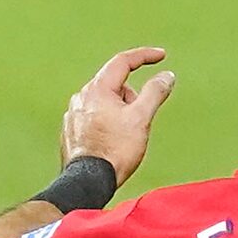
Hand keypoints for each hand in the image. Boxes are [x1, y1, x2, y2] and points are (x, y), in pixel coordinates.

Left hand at [61, 47, 177, 184]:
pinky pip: (93, 118)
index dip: (144, 56)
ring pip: (104, 103)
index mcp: (97, 89)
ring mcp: (73, 115)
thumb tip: (167, 76)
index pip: (122, 62)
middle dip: (132, 97)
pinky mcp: (70, 131)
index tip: (161, 56)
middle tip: (139, 121)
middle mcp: (80, 97)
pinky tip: (110, 143)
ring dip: (119, 112)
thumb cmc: (115, 150)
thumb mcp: (141, 118)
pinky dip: (106, 124)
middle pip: (114, 85)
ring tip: (123, 138)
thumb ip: (155, 92)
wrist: (88, 181)